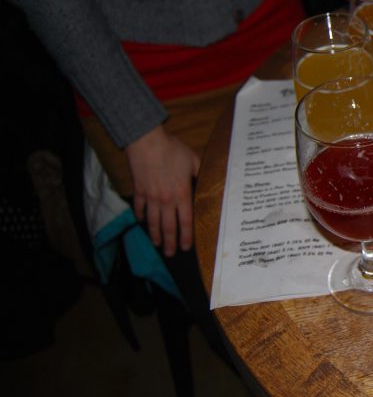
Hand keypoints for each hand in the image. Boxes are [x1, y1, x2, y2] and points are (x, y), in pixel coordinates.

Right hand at [125, 125, 200, 256]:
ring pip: (152, 221)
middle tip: (170, 254)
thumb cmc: (172, 150)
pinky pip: (139, 208)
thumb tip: (209, 181)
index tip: (186, 247)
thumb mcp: (193, 160)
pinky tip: (142, 222)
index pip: (186, 221)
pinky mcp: (138, 191)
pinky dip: (140, 216)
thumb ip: (201, 173)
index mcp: (182, 193)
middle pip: (168, 226)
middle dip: (170, 242)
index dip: (186, 236)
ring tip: (157, 244)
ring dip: (155, 235)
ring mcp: (150, 197)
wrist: (147, 142)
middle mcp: (166, 199)